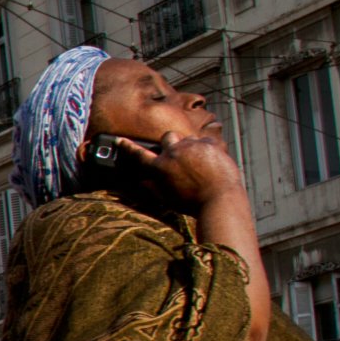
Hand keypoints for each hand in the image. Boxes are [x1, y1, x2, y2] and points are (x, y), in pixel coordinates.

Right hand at [115, 129, 244, 213]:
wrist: (219, 199)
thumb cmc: (193, 203)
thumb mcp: (168, 199)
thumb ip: (154, 187)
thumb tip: (143, 181)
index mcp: (160, 168)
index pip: (139, 154)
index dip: (128, 147)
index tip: (120, 140)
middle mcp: (173, 153)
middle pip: (167, 137)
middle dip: (171, 143)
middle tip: (178, 154)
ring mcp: (192, 147)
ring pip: (189, 139)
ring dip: (191, 147)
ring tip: (199, 163)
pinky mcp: (210, 144)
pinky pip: (206, 140)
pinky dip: (208, 148)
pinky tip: (212, 161)